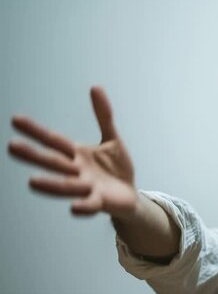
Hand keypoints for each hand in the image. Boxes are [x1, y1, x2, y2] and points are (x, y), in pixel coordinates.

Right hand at [8, 87, 137, 217]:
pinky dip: (82, 207)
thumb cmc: (116, 168)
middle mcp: (76, 171)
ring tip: (32, 182)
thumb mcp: (112, 138)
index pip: (53, 140)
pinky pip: (90, 205)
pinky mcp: (100, 202)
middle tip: (11, 146)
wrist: (130, 195)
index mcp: (76, 154)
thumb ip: (103, 116)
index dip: (36, 130)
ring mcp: (86, 188)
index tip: (15, 119)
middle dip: (33, 155)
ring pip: (66, 185)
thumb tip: (95, 86)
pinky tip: (72, 207)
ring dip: (51, 184)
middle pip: (53, 162)